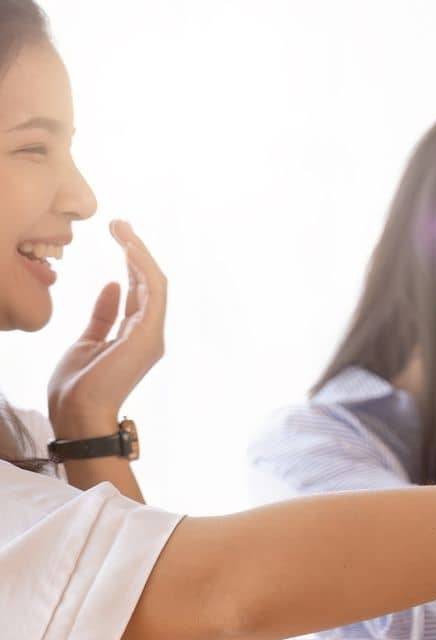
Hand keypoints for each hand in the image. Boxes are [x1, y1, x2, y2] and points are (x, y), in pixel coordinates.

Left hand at [47, 221, 166, 437]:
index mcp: (135, 335)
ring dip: (138, 252)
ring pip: (153, 282)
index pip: (138, 290)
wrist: (77, 415)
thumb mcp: (86, 341)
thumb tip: (112, 284)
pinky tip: (128, 248)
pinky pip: (152, 291)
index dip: (129, 262)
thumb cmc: (77, 387)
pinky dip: (142, 267)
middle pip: (148, 282)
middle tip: (119, 223)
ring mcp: (152, 334)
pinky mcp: (148, 334)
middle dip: (135, 250)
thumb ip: (102, 314)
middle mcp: (149, 332)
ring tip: (122, 227)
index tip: (117, 237)